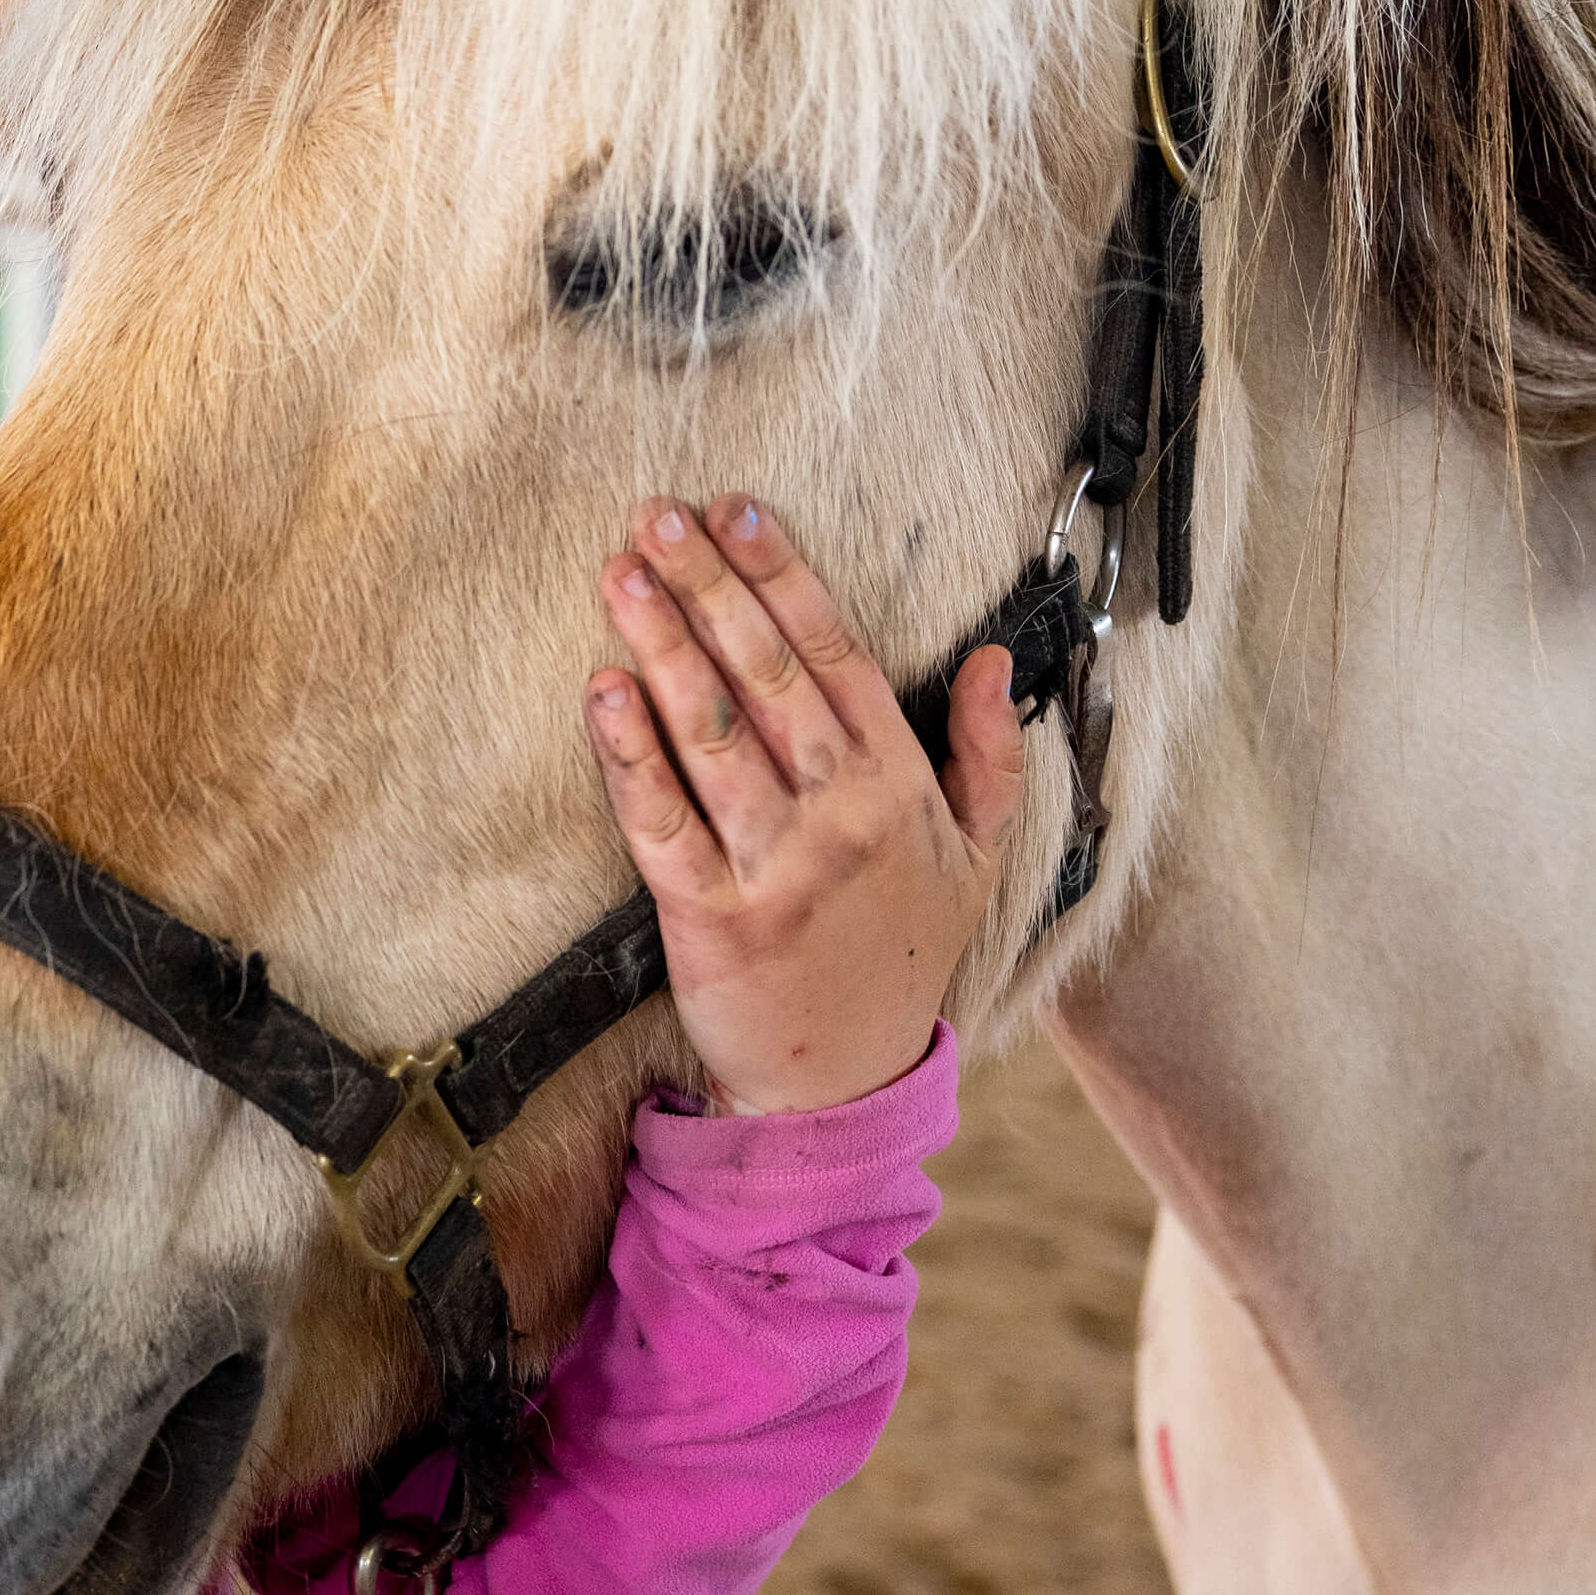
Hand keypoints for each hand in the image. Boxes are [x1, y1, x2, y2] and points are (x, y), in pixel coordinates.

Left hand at [581, 495, 1024, 1114]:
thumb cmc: (899, 958)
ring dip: (662, 644)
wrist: (846, 1085)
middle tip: (659, 515)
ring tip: (622, 574)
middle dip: (710, 586)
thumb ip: (992, 754)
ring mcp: (774, 867)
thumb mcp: (980, 859)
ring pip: (711, 734)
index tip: (739, 509)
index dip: (784, 576)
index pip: (837, 656)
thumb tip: (993, 659)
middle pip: (767, 676)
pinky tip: (603, 690)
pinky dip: (629, 754)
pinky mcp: (709, 918)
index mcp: (900, 787)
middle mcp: (841, 817)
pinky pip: (660, 822)